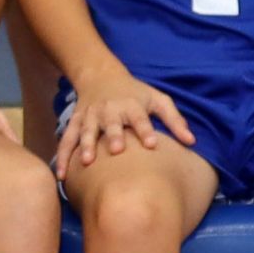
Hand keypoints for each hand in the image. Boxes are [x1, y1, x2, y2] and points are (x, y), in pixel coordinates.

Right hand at [52, 72, 194, 175]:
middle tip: (116, 150)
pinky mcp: (75, 122)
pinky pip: (67, 140)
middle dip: (113, 135)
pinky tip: (61, 175)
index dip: (145, 129)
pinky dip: (62, 156)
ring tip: (86, 162)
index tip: (152, 144)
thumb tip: (192, 142)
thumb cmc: (136, 94)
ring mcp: (90, 116)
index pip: (139, 118)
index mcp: (131, 105)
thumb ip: (174, 120)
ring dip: (85, 145)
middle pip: (111, 124)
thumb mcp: (158, 99)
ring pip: (86, 131)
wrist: (101, 77)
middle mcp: (109, 110)